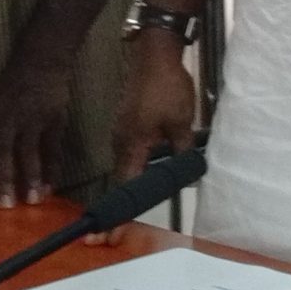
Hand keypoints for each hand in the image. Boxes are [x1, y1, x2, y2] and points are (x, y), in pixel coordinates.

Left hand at [0, 62, 71, 206]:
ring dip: (30, 178)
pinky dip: (52, 169)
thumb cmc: (7, 91)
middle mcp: (7, 121)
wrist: (39, 63)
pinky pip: (53, 149)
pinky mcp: (54, 120)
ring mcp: (32, 120)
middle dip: (3, 181)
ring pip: (29, 153)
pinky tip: (51, 187)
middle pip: (2, 154)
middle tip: (5, 206)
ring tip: (32, 201)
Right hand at [86, 31, 196, 244]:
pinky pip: (134, 149)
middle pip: (123, 180)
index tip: (106, 235)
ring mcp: (122, 131)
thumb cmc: (167, 87)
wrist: (156, 54)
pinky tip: (156, 166)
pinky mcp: (128, 122)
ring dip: (136, 181)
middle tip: (116, 231)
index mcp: (130, 146)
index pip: (123, 189)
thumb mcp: (181, 124)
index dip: (119, 214)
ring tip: (143, 202)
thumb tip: (184, 172)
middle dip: (125, 204)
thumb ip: (181, 151)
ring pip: (129, 164)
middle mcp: (120, 142)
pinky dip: (141, 163)